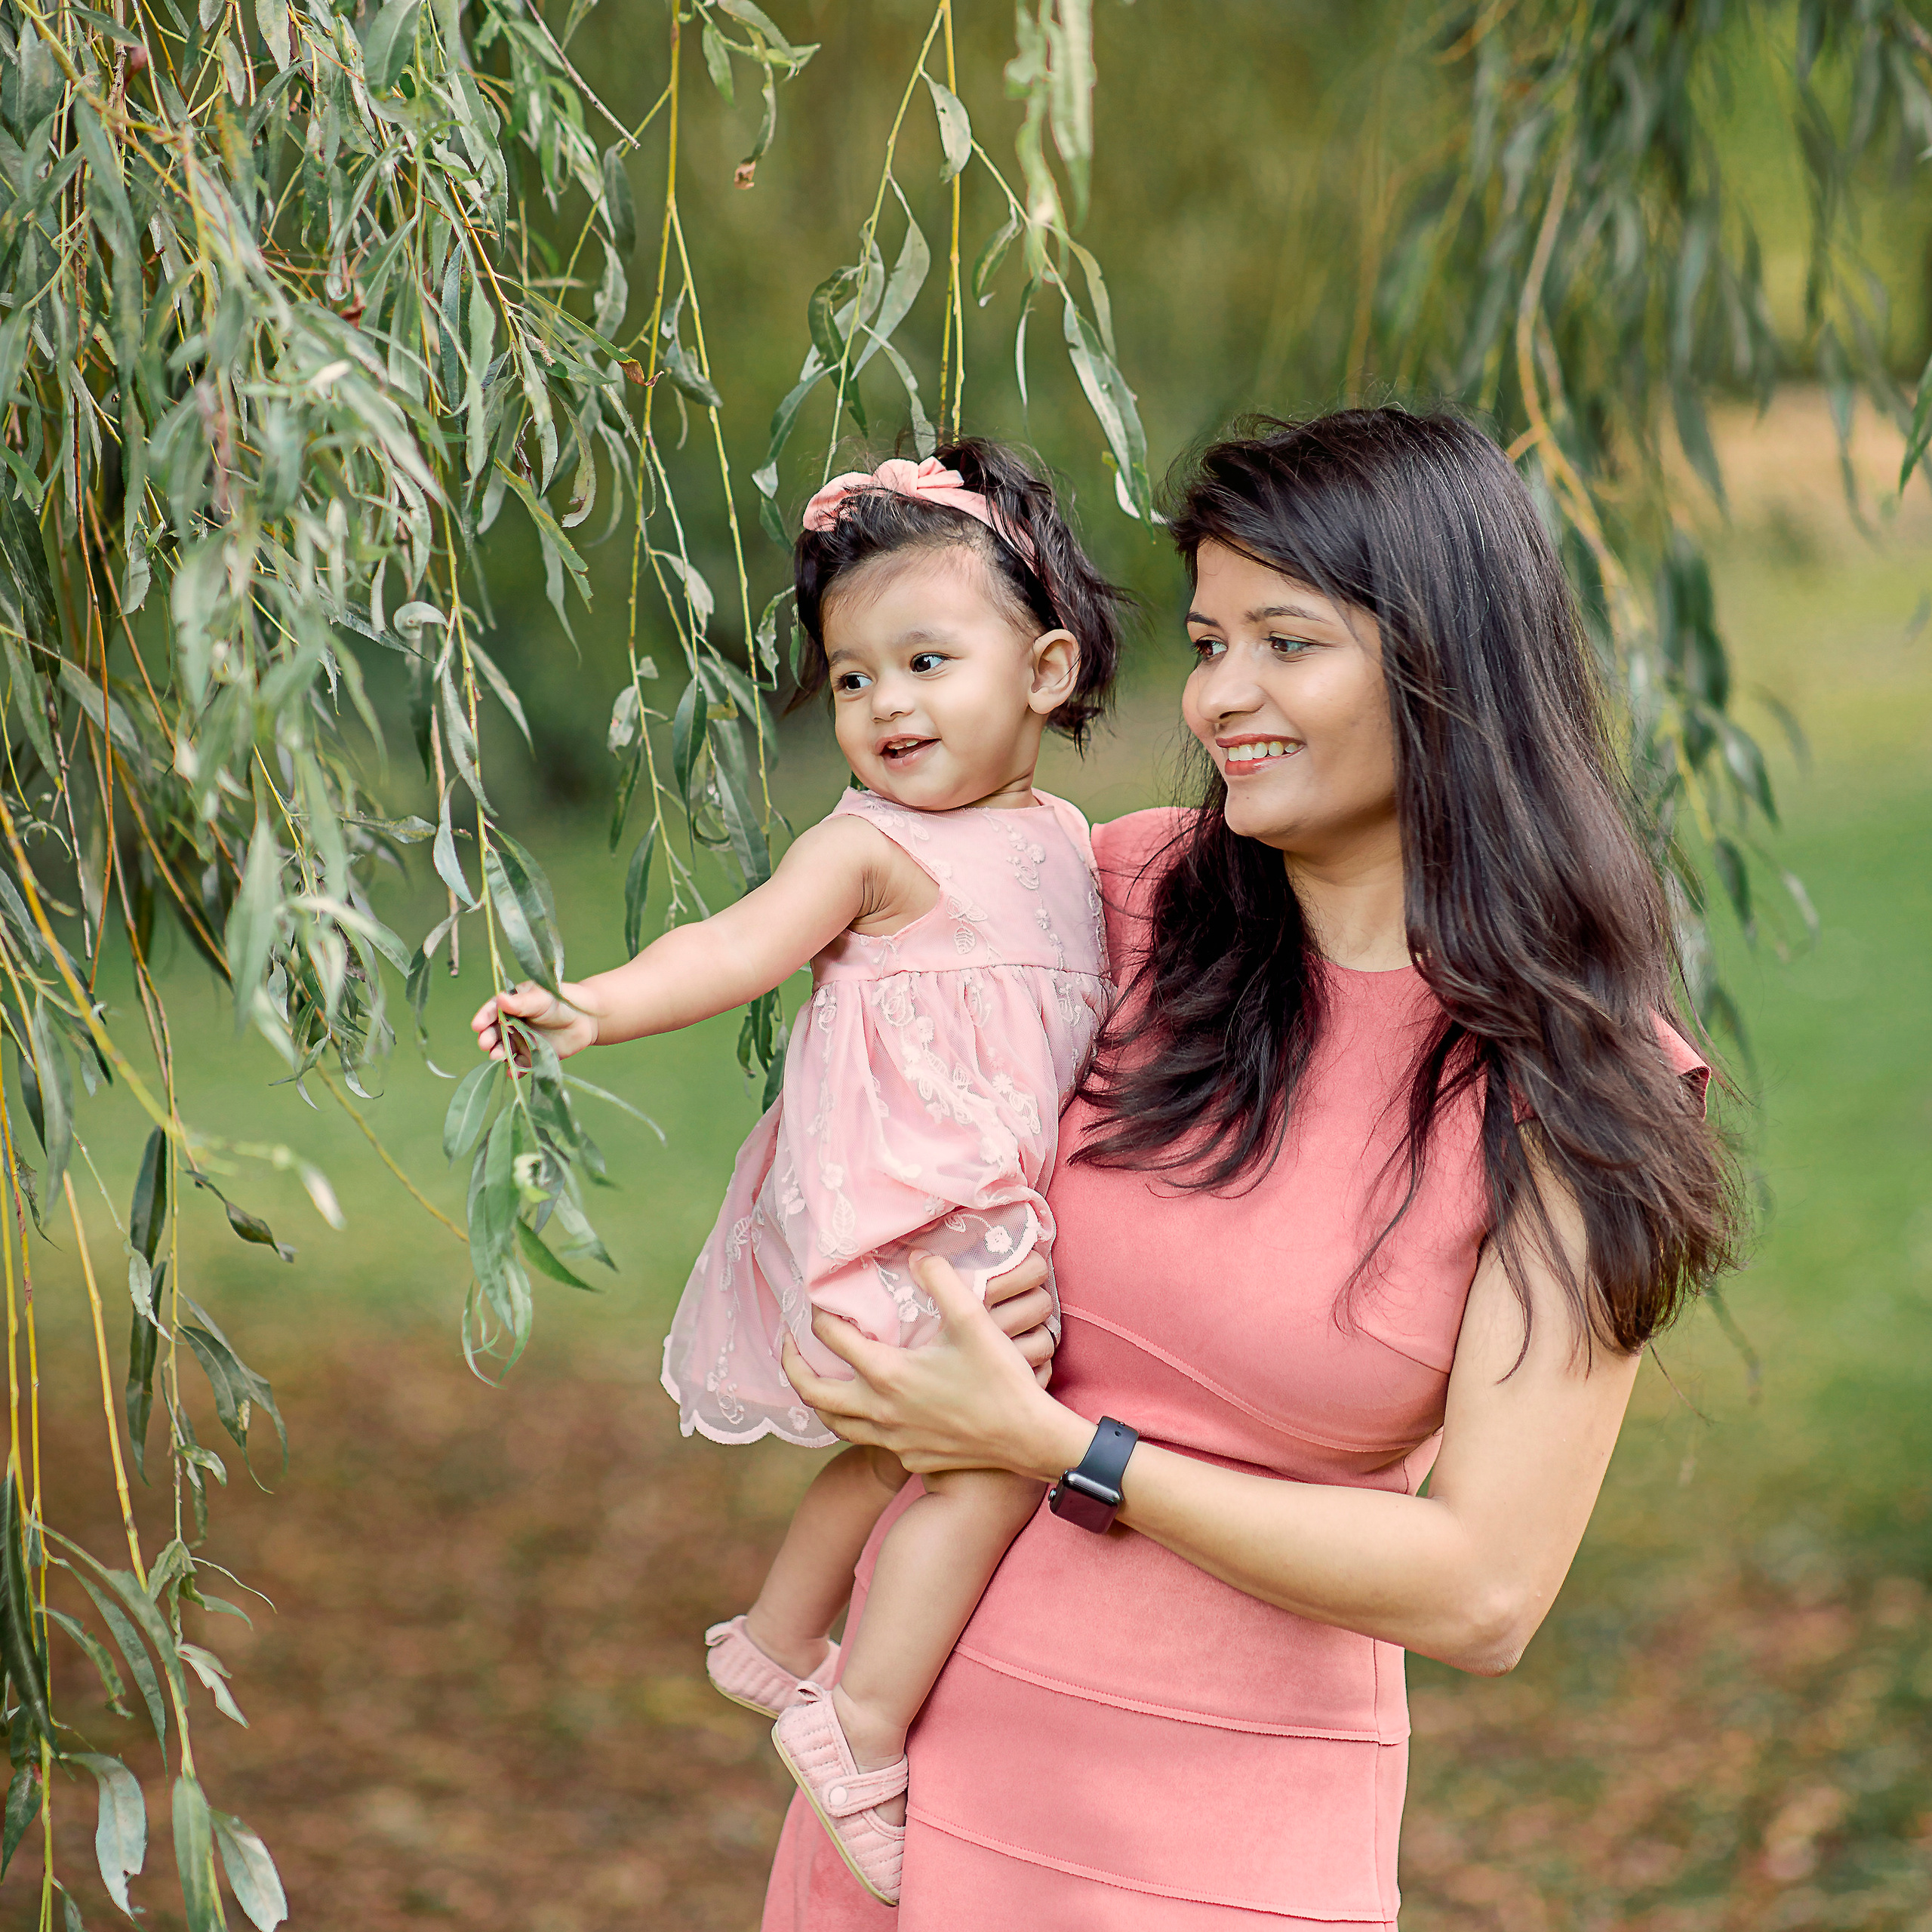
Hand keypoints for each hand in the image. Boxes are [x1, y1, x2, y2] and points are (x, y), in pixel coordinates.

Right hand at [471, 980, 597, 1066]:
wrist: (586, 1019)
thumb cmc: (561, 1002)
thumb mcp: (541, 999)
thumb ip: (522, 1002)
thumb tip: (501, 999)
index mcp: (511, 1006)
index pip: (493, 1011)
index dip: (483, 1018)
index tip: (477, 1025)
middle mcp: (511, 1025)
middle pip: (494, 1033)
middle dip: (487, 1039)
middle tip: (485, 1043)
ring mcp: (520, 1042)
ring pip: (504, 1050)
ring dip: (498, 1054)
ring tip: (497, 1056)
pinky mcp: (531, 1057)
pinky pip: (520, 1066)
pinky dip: (515, 1070)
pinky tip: (513, 1073)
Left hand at [779, 1251, 1090, 1480]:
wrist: (1028, 1438)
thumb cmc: (1001, 1379)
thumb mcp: (973, 1319)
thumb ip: (940, 1280)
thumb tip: (917, 1253)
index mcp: (888, 1374)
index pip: (833, 1339)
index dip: (818, 1315)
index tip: (818, 1299)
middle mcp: (880, 1411)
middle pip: (813, 1392)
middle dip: (792, 1365)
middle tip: (788, 1343)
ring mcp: (893, 1440)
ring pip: (835, 1424)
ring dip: (820, 1399)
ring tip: (819, 1379)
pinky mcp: (909, 1458)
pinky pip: (869, 1440)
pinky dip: (857, 1421)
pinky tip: (872, 1407)